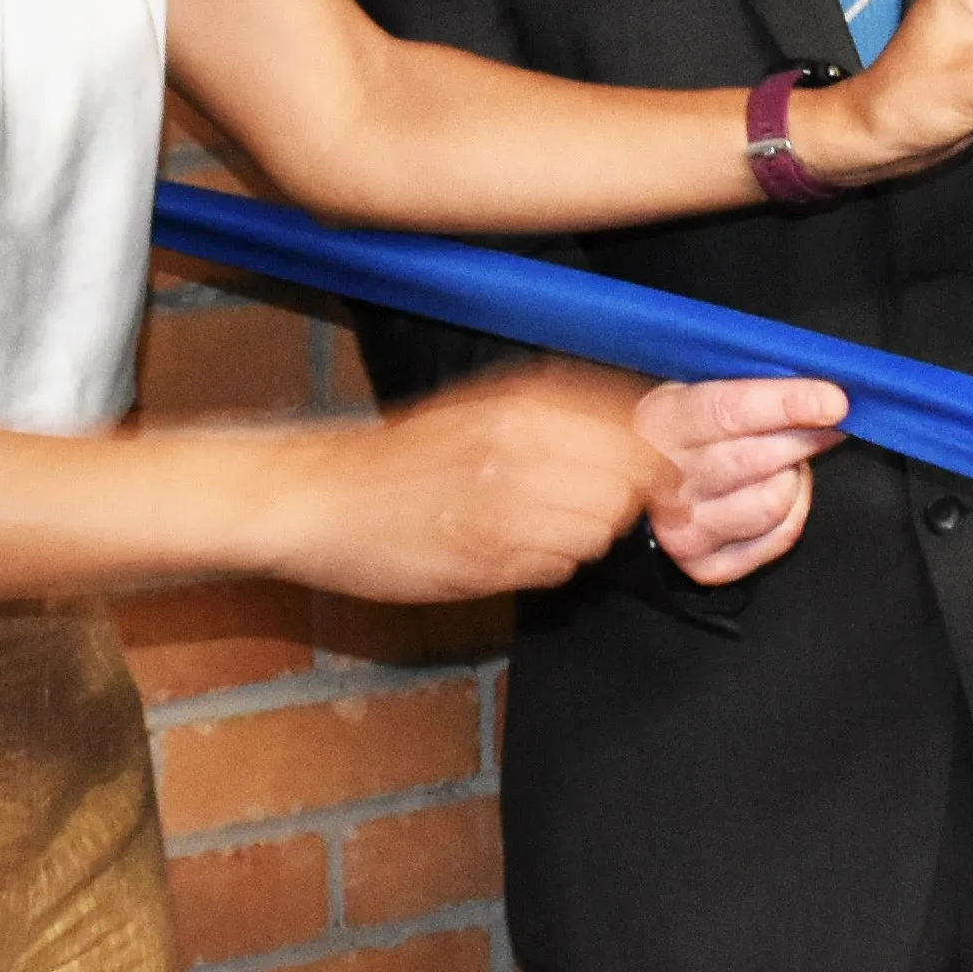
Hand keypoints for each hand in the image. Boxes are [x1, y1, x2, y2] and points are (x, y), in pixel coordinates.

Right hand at [289, 370, 667, 603]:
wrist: (325, 497)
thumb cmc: (405, 456)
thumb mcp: (484, 408)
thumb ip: (559, 414)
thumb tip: (638, 429)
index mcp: (524, 403)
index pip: (637, 432)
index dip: (647, 460)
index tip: (638, 474)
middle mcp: (525, 446)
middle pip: (628, 485)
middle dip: (616, 501)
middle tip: (574, 505)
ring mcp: (509, 504)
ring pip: (599, 531)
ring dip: (580, 537)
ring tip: (533, 527)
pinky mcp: (491, 558)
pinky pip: (559, 569)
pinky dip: (546, 566)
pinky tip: (506, 550)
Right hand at [641, 373, 842, 583]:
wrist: (638, 483)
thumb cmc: (684, 424)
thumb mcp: (694, 385)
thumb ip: (744, 381)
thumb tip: (813, 381)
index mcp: (663, 422)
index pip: (728, 412)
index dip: (786, 404)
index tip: (834, 401)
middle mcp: (667, 481)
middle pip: (759, 460)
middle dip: (806, 438)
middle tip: (829, 421)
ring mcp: (684, 529)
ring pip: (774, 503)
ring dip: (795, 476)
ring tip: (788, 460)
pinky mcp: (706, 564)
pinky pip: (780, 537)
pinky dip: (795, 510)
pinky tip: (782, 489)